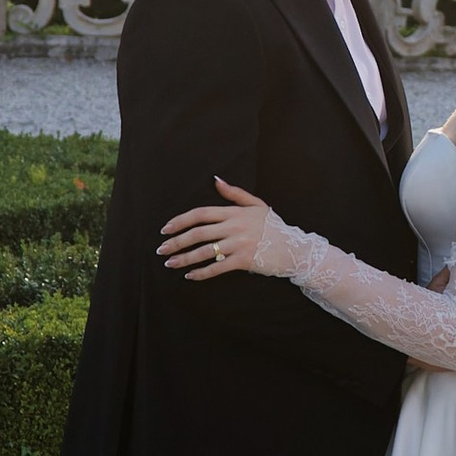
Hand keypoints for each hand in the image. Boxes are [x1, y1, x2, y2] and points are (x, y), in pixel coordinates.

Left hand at [161, 178, 275, 280]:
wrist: (294, 248)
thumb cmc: (273, 226)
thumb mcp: (256, 204)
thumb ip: (234, 193)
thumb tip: (216, 180)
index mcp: (234, 213)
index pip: (201, 214)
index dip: (181, 221)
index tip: (166, 229)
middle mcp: (234, 227)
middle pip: (198, 233)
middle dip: (176, 241)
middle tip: (161, 249)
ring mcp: (238, 244)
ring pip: (204, 251)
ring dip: (184, 258)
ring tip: (170, 263)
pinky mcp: (243, 261)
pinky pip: (217, 267)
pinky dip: (201, 273)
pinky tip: (190, 276)